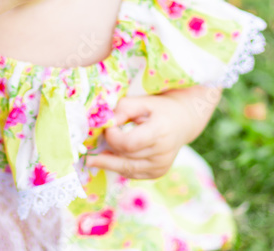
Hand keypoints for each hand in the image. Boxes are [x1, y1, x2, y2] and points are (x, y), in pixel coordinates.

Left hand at [85, 86, 221, 179]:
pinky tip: (110, 159)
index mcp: (160, 132)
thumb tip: (107, 123)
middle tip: (89, 152)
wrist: (184, 121)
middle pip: (126, 159)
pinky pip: (133, 173)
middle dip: (106, 152)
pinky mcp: (158, 173)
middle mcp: (163, 153)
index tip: (108, 127)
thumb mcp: (143, 101)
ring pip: (127, 170)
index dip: (113, 137)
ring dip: (109, 163)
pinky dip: (119, 167)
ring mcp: (161, 166)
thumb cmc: (159, 108)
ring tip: (95, 157)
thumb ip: (123, 108)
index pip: (129, 143)